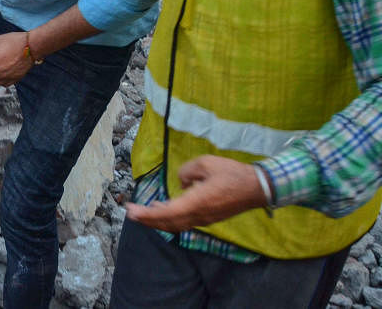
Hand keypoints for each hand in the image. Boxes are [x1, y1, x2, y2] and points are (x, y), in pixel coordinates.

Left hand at [125, 156, 268, 231]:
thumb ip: (187, 172)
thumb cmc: (233, 174)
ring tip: (143, 212)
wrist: (258, 188)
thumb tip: (182, 183)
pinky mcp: (210, 218)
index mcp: (196, 203)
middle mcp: (199, 215)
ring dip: (158, 221)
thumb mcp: (206, 164)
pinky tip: (163, 209)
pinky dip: (170, 219)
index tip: (131, 211)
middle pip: (168, 223)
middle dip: (147, 220)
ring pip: (176, 225)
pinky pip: (184, 222)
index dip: (147, 214)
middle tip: (131, 213)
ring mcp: (205, 219)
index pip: (166, 213)